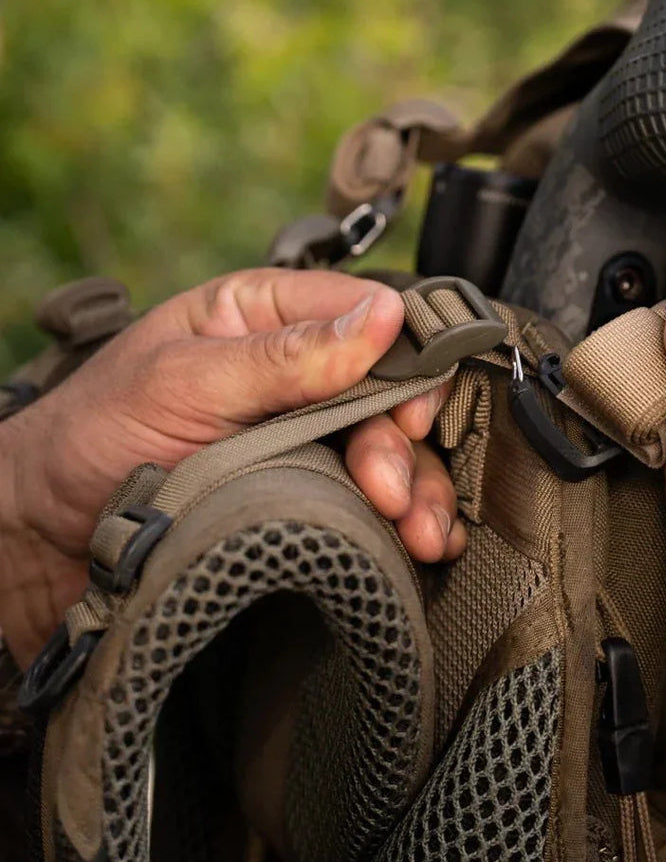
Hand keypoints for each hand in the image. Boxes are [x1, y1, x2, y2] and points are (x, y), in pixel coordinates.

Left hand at [0, 269, 465, 666]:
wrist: (43, 542)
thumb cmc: (91, 437)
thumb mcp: (184, 382)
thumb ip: (284, 355)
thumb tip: (382, 317)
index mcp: (268, 316)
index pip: (372, 315)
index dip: (407, 360)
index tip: (409, 412)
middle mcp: (302, 374)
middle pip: (394, 396)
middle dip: (402, 448)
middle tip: (387, 494)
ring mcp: (311, 440)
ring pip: (397, 455)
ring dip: (418, 494)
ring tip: (419, 536)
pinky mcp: (313, 500)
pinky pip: (379, 506)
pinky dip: (411, 525)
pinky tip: (427, 546)